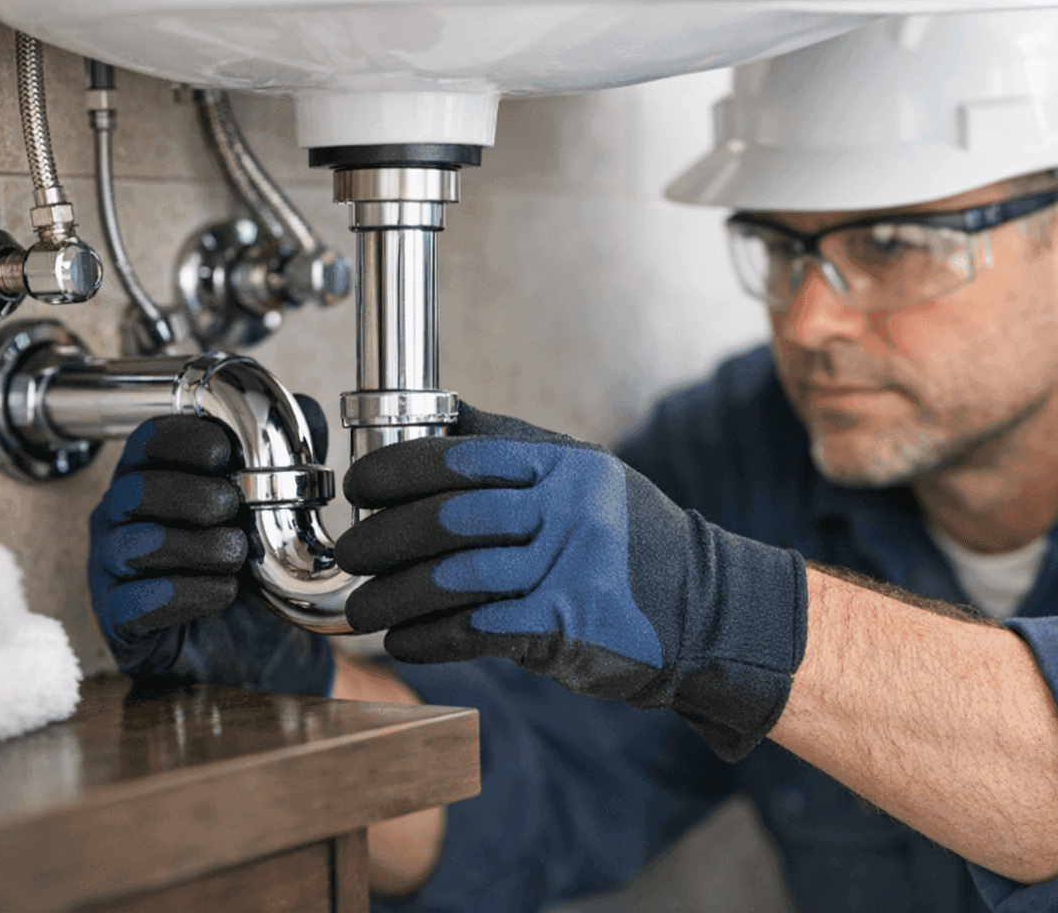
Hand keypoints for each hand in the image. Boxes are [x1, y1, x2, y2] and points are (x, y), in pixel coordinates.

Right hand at [87, 397, 334, 695]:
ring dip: (196, 547)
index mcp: (153, 474)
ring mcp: (113, 568)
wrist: (256, 639)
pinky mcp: (119, 618)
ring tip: (237, 555)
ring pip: (133, 544)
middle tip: (234, 509)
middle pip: (135, 489)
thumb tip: (303, 410)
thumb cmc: (254, 560)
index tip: (227, 452)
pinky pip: (134, 602)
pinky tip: (223, 593)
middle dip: (194, 496)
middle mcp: (121, 516)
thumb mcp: (279, 497)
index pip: (148, 440)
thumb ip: (290, 447)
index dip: (185, 439)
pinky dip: (187, 595)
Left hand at [336, 403, 807, 760]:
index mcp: (564, 468)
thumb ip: (516, 447)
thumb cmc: (638, 543)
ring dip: (392, 597)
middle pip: (448, 519)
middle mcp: (567, 513)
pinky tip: (404, 638)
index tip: (361, 487)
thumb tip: (443, 418)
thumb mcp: (589, 475)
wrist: (707, 611)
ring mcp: (567, 572)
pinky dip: (428, 637)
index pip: (461, 457)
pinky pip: (474, 631)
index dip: (396, 471)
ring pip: (452, 580)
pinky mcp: (563, 630)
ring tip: (363, 607)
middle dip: (383, 538)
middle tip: (350, 550)